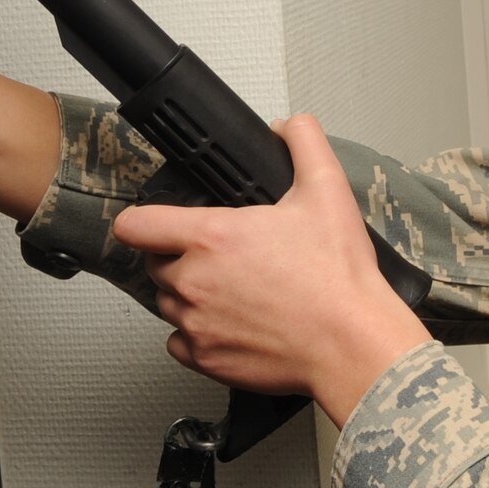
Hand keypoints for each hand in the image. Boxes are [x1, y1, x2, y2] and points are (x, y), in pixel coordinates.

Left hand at [112, 115, 430, 424]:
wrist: (352, 343)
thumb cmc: (338, 278)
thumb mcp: (327, 190)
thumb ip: (303, 143)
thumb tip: (288, 126)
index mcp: (212, 237)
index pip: (136, 225)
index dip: (143, 219)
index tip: (155, 222)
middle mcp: (194, 282)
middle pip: (155, 264)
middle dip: (179, 258)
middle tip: (222, 257)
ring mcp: (197, 324)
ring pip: (168, 305)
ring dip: (189, 296)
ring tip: (233, 291)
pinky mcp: (207, 361)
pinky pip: (180, 344)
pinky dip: (197, 335)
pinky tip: (232, 324)